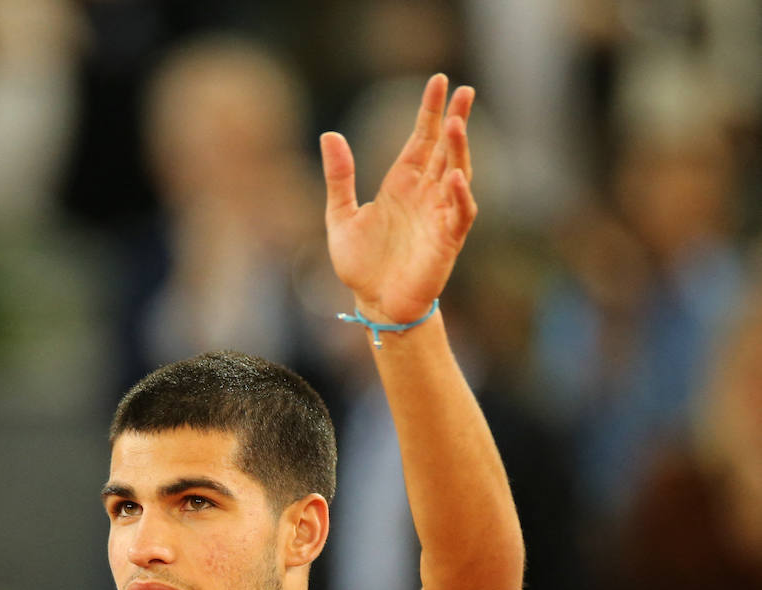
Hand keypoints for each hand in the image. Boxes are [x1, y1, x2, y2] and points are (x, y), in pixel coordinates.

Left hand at [320, 74, 476, 323]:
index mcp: (401, 184)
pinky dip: (458, 195)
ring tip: (456, 123)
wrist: (374, 303)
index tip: (439, 81)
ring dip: (459, 150)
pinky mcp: (446, 241)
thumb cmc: (361, 263)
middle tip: (464, 90)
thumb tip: (329, 134)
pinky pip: (458, 213)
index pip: (421, 139)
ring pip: (457, 174)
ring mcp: (439, 215)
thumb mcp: (340, 215)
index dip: (430, 111)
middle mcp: (425, 194)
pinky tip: (452, 176)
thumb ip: (339, 177)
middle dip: (455, 120)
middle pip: (445, 149)